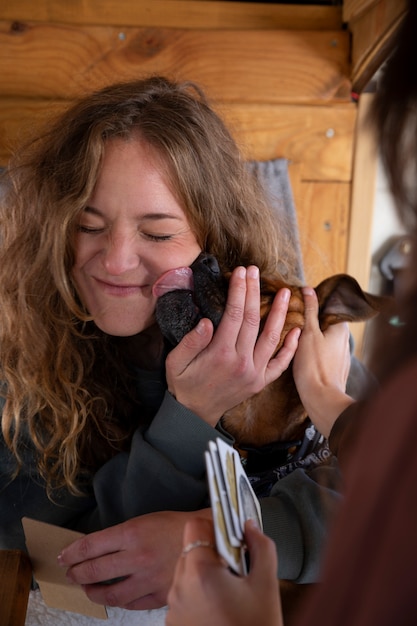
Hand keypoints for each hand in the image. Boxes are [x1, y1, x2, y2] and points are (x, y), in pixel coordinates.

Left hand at [57, 509, 211, 609]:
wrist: (210, 537)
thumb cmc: (177, 525)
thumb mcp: (146, 520)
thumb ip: (121, 535)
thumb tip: (96, 547)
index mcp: (132, 532)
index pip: (90, 546)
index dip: (72, 553)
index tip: (64, 556)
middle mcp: (137, 557)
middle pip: (94, 571)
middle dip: (76, 573)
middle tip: (70, 573)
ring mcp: (148, 579)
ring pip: (110, 594)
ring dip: (93, 593)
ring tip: (88, 589)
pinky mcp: (159, 595)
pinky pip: (132, 604)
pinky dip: (121, 602)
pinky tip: (117, 597)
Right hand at [165, 266, 299, 425]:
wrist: (194, 415)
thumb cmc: (183, 385)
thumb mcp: (175, 363)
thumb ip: (191, 342)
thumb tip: (206, 321)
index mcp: (220, 353)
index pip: (233, 314)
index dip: (238, 290)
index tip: (240, 273)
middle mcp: (241, 362)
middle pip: (252, 319)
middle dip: (254, 292)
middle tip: (256, 272)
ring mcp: (254, 372)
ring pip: (271, 338)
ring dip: (279, 313)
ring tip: (286, 293)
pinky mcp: (261, 382)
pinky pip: (280, 364)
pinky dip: (290, 348)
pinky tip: (297, 331)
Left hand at [166, 517, 282, 625]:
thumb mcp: (266, 584)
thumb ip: (260, 546)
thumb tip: (249, 526)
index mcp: (200, 572)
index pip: (195, 526)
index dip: (214, 525)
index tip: (229, 536)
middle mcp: (180, 588)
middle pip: (190, 549)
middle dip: (211, 552)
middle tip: (234, 566)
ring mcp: (174, 608)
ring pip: (186, 572)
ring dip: (204, 573)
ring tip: (229, 590)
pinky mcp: (174, 624)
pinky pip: (184, 595)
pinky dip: (198, 594)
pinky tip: (220, 607)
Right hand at [292, 287, 354, 436]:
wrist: (321, 399)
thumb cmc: (314, 366)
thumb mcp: (308, 333)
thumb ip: (309, 311)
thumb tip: (308, 290)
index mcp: (341, 328)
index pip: (329, 306)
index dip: (313, 303)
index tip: (298, 303)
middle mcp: (345, 340)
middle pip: (325, 322)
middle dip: (310, 320)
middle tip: (292, 319)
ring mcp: (341, 355)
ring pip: (323, 339)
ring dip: (310, 336)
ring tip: (292, 336)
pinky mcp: (335, 368)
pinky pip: (323, 353)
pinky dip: (313, 350)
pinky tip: (300, 354)